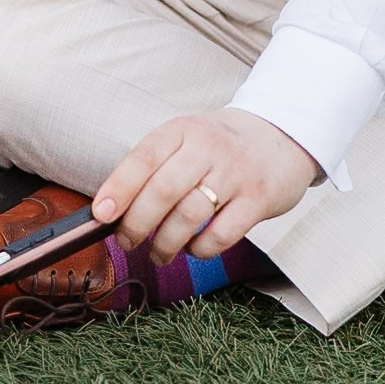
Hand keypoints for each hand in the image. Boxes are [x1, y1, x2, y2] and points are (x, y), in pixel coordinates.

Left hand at [92, 108, 320, 264]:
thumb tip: (112, 210)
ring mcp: (236, 173)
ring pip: (190, 216)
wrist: (283, 136)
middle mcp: (208, 147)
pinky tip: (194, 249)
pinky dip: (201, 249)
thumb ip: (154, 167)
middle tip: (127, 242)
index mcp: (182, 130)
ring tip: (158, 253)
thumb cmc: (221, 145)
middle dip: (137, 224)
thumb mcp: (186, 139)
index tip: (101, 214)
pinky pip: (222, 234)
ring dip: (165, 243)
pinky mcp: (259, 199)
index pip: (143, 158)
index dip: (118, 188)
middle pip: (163, 191)